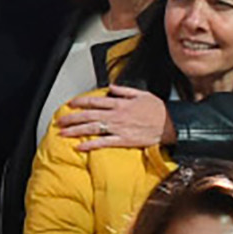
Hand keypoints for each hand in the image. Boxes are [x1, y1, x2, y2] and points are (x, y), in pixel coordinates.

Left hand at [57, 85, 173, 151]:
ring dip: (75, 130)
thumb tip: (112, 87)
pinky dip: (90, 144)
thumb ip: (125, 90)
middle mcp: (116, 115)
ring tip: (63, 132)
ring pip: (92, 128)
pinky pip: (103, 142)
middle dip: (71, 117)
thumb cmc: (159, 110)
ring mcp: (118, 128)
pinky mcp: (123, 140)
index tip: (70, 104)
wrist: (172, 124)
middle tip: (60, 120)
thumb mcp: (142, 94)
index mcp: (120, 103)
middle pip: (88, 115)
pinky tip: (79, 146)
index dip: (80, 102)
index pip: (95, 101)